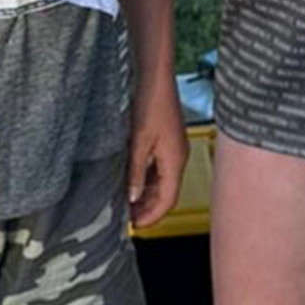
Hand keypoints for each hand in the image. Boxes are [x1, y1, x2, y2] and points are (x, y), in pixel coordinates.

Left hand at [127, 74, 186, 227]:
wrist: (156, 77)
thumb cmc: (151, 103)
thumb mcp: (138, 142)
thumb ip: (135, 172)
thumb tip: (132, 197)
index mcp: (175, 160)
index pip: (168, 200)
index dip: (152, 216)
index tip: (136, 226)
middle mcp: (178, 157)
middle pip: (166, 193)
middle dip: (148, 208)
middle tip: (127, 218)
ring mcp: (174, 148)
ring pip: (162, 181)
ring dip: (146, 194)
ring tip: (126, 203)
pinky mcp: (167, 140)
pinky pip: (159, 168)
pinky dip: (146, 179)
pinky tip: (131, 180)